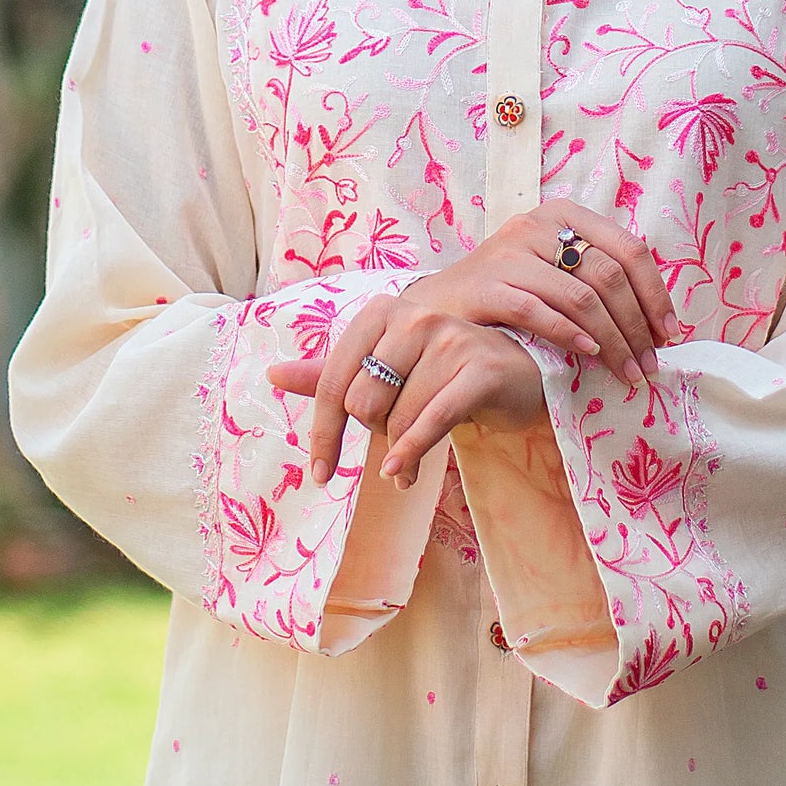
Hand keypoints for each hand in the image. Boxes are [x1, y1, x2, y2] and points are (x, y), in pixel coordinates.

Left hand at [266, 291, 546, 489]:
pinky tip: (402, 473)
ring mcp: (450, 338)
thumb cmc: (440, 374)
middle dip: (375, 436)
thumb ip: (330, 374)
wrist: (513, 375)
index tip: (320, 472)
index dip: (322, 432)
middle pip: (364, 402)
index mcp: (381, 312)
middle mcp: (414, 316)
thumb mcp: (384, 372)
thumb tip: (273, 374)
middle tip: (394, 444)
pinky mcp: (480, 366)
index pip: (333, 380)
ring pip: (399, 417)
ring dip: (400, 455)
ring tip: (407, 466)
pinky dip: (413, 452)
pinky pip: (434, 419)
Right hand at [419, 203, 678, 388]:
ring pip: (580, 297)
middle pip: (609, 275)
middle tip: (650, 364)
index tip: (670, 335)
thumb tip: (658, 322)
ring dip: (612, 340)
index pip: (629, 249)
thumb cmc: (506, 292)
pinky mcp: (486, 285)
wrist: (437, 306)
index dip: (656, 294)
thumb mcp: (554, 271)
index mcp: (564, 215)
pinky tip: (589, 356)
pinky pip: (540, 311)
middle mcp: (538, 225)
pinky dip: (571, 335)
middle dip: (637, 326)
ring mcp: (509, 252)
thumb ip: (597, 280)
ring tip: (626, 372)